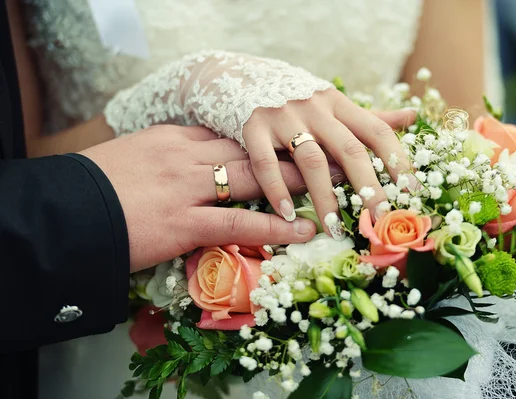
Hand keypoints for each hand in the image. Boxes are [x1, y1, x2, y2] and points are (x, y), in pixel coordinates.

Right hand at [80, 125, 340, 271]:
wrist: (64, 212)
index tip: (296, 137)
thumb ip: (167, 156)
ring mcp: (188, 188)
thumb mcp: (134, 158)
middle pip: (254, 148)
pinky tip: (303, 231)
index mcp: (174, 139)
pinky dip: (275, 227)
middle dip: (296, 150)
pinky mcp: (184, 223)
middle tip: (333, 150)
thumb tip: (193, 162)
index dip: (268, 137)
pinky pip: (239, 222)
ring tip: (335, 187)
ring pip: (256, 179)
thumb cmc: (94, 188)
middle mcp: (187, 156)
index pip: (232, 133)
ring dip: (298, 183)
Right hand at [245, 95, 415, 238]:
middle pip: (349, 149)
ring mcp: (284, 116)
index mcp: (340, 104)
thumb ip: (371, 116)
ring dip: (325, 197)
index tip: (413, 192)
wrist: (241, 75)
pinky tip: (287, 214)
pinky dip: (277, 189)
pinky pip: (266, 162)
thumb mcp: (334, 103)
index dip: (398, 160)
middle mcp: (316, 108)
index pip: (377, 131)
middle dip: (368, 187)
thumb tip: (414, 117)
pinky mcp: (253, 126)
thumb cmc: (297, 97)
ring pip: (312, 160)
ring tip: (335, 229)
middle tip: (380, 219)